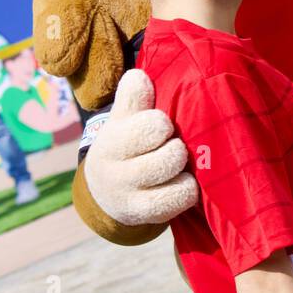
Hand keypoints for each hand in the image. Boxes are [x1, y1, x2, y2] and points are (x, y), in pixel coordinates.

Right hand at [82, 70, 197, 226]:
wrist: (105, 191)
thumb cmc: (125, 143)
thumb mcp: (124, 118)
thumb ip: (133, 96)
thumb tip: (141, 76)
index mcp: (111, 140)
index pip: (154, 125)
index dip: (163, 123)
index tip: (159, 126)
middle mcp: (116, 171)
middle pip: (172, 152)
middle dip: (176, 145)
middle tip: (169, 146)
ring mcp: (130, 196)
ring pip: (178, 174)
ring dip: (183, 167)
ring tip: (175, 164)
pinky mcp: (145, 215)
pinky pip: (183, 197)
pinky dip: (187, 188)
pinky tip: (178, 183)